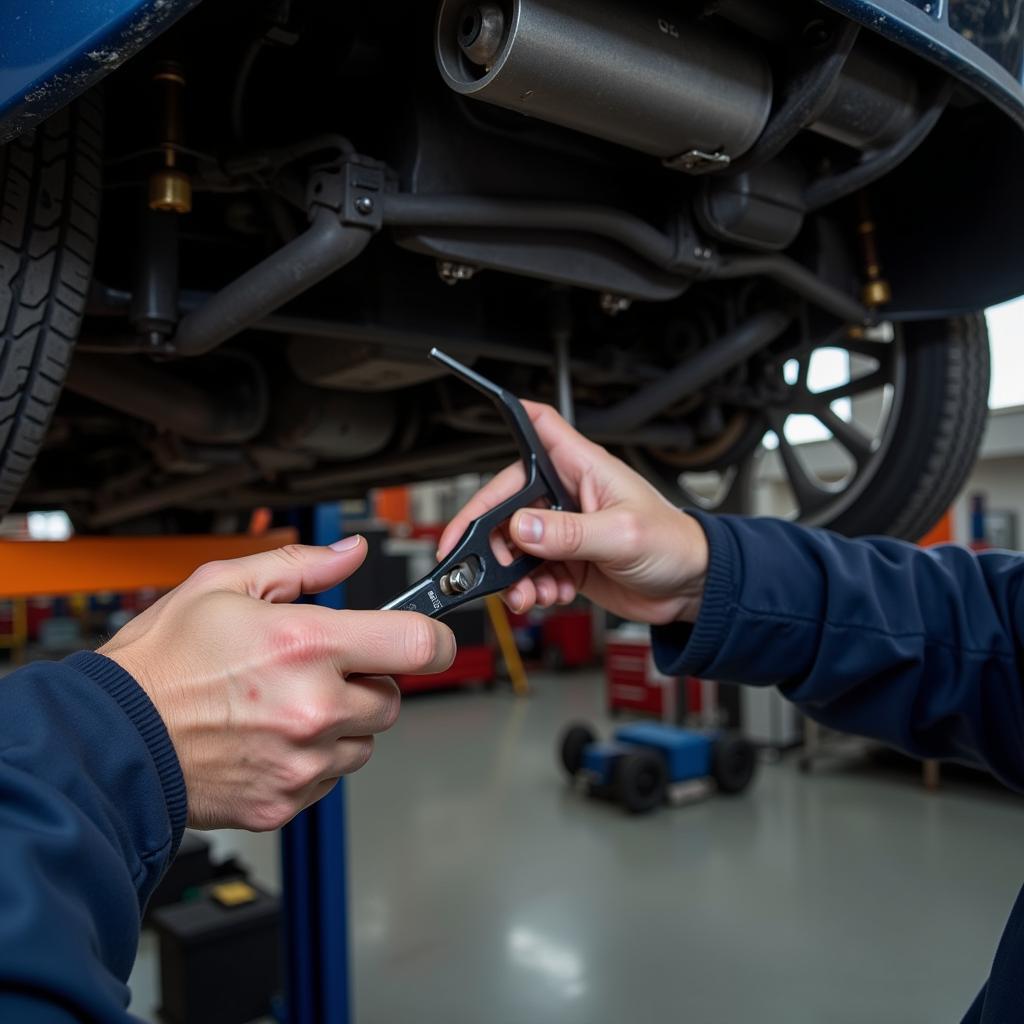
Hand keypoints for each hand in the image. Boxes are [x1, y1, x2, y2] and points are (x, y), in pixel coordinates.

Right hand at [98, 537, 454, 830]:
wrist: (110, 740)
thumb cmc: (160, 664)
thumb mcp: (223, 584)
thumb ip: (301, 566)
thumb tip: (349, 554)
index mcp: (306, 646)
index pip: (418, 645)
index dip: (433, 638)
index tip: (428, 638)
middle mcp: (314, 708)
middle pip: (392, 699)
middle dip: (366, 681)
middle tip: (316, 670)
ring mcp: (302, 761)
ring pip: (363, 742)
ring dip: (341, 723)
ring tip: (285, 706)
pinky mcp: (286, 801)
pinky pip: (330, 778)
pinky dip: (313, 759)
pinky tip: (270, 738)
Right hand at [438, 402, 709, 624]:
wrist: (692, 590)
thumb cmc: (675, 545)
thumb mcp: (622, 535)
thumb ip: (568, 533)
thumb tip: (521, 527)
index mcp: (584, 469)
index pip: (539, 429)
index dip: (511, 416)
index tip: (481, 421)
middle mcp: (568, 495)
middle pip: (507, 500)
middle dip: (489, 534)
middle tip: (478, 561)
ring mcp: (564, 530)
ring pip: (514, 544)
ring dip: (511, 573)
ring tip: (526, 593)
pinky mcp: (566, 561)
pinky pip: (531, 573)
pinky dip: (531, 589)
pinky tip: (547, 596)